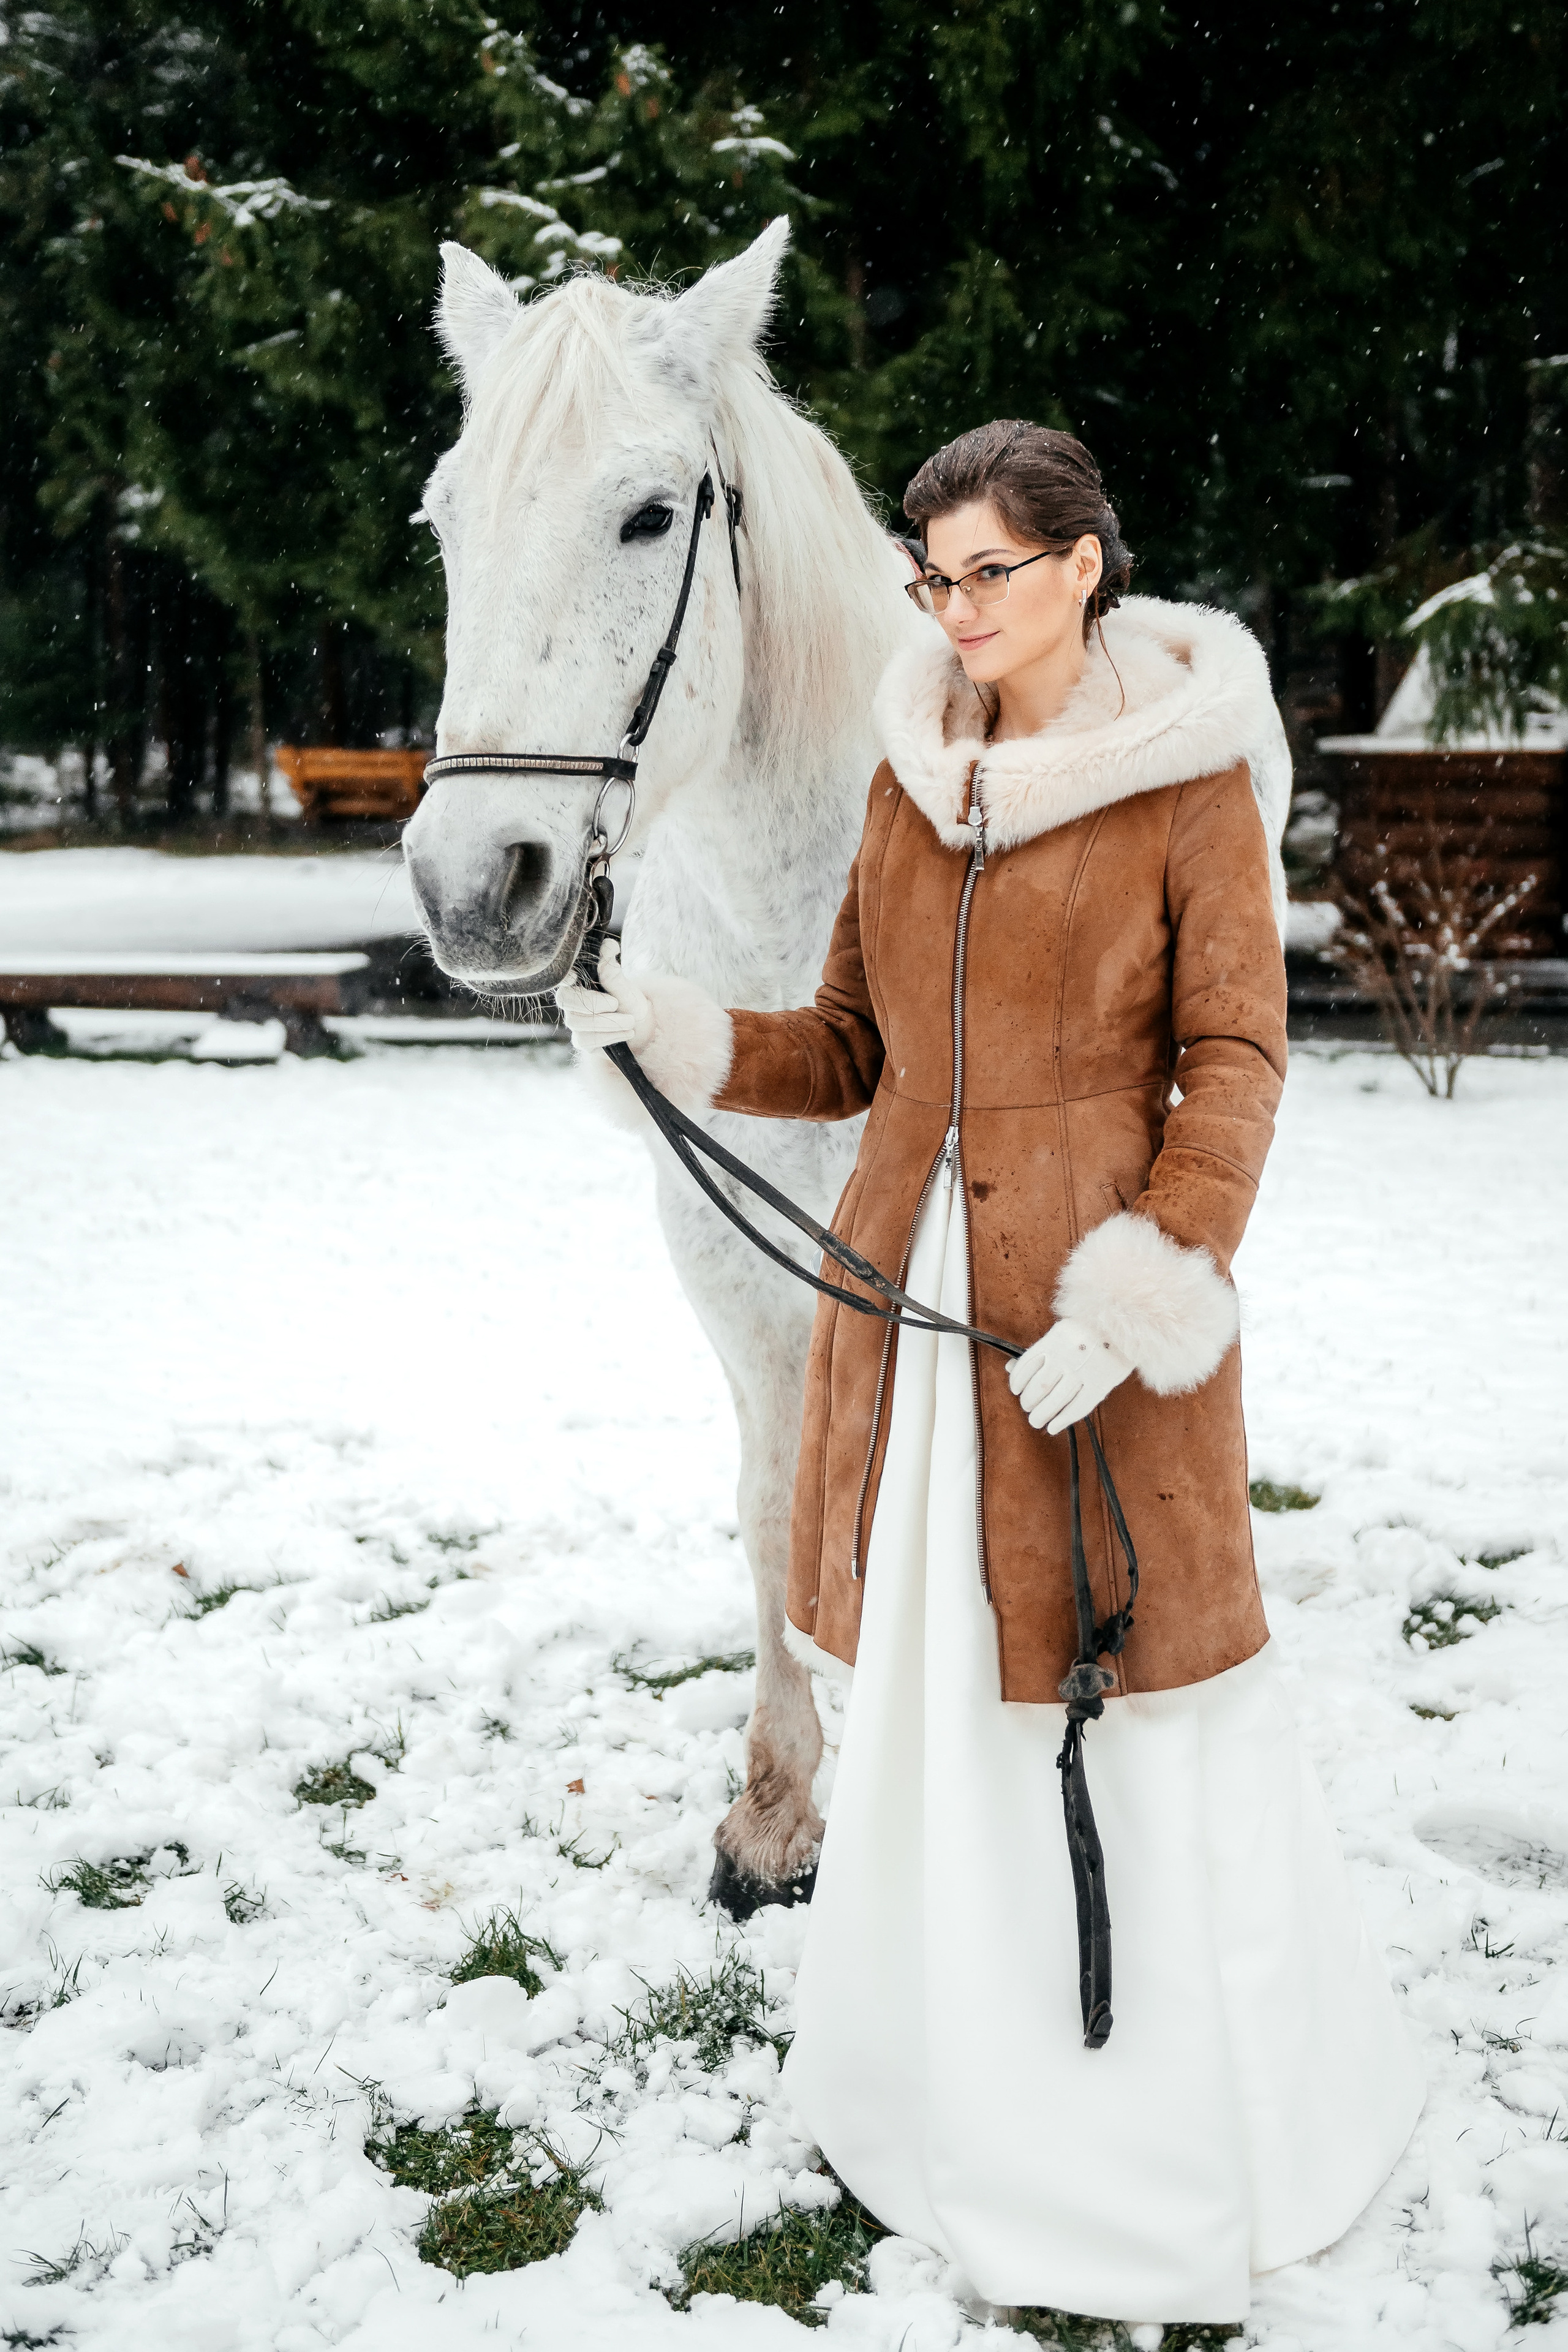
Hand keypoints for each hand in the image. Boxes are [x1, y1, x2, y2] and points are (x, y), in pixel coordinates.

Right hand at [553, 937, 653, 1053]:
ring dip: (608, 1023)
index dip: (565, 978)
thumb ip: (612, 968)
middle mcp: (572, 1002)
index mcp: (579, 983)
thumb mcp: (624, 984)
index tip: (575, 978)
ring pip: (578, 1023)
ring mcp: (575, 1022)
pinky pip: (586, 1041)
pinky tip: (625, 1033)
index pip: (563, 979)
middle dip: (594, 1004)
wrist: (640, 1025)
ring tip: (630, 1021)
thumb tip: (609, 946)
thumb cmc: (629, 1000)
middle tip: (616, 1004)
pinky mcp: (582, 1040)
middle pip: (566, 1001)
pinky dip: (609, 1037)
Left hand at [1007, 1317, 1132, 1435]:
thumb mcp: (1061, 1332)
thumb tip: (1009, 1367)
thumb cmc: (1090, 1329)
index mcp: (1054, 1340)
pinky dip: (1063, 1420)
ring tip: (1036, 1420)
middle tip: (1027, 1408)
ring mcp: (1083, 1371)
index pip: (1026, 1367)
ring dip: (1041, 1414)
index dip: (1018, 1382)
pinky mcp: (1100, 1384)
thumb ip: (1039, 1351)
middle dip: (1029, 1401)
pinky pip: (1078, 1407)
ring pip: (1055, 1400)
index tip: (1016, 1391)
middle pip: (1039, 1387)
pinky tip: (1054, 1426)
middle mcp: (1066, 1357)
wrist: (1126, 1325)